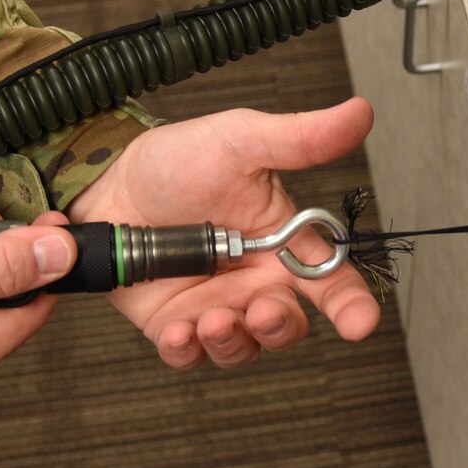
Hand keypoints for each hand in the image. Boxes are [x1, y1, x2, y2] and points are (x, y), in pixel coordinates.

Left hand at [72, 97, 380, 368]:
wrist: (108, 180)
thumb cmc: (177, 160)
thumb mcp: (241, 141)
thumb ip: (301, 138)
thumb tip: (359, 113)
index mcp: (281, 244)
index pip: (330, 281)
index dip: (352, 305)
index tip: (360, 321)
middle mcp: (253, 281)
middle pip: (287, 326)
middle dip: (281, 327)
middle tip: (264, 310)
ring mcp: (213, 305)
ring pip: (242, 347)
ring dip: (234, 341)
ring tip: (213, 319)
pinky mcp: (171, 322)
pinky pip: (188, 354)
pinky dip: (187, 350)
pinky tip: (180, 331)